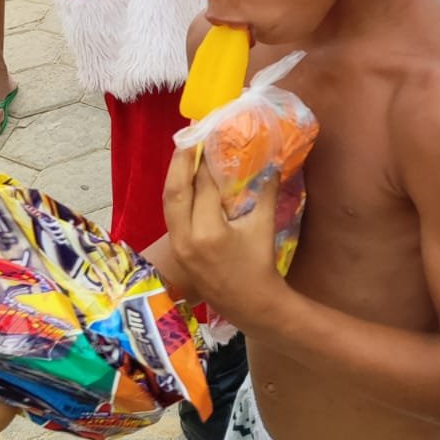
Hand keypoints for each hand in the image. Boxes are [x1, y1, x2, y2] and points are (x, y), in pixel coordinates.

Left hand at [162, 148, 285, 328]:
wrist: (250, 304)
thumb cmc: (260, 265)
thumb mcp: (264, 226)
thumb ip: (265, 191)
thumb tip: (271, 160)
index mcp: (209, 232)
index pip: (204, 186)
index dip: (208, 159)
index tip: (213, 135)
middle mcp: (186, 238)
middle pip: (176, 190)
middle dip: (181, 160)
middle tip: (189, 134)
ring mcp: (178, 245)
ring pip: (168, 201)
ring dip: (175, 175)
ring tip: (184, 152)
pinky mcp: (177, 249)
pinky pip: (171, 214)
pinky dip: (177, 193)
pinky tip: (185, 180)